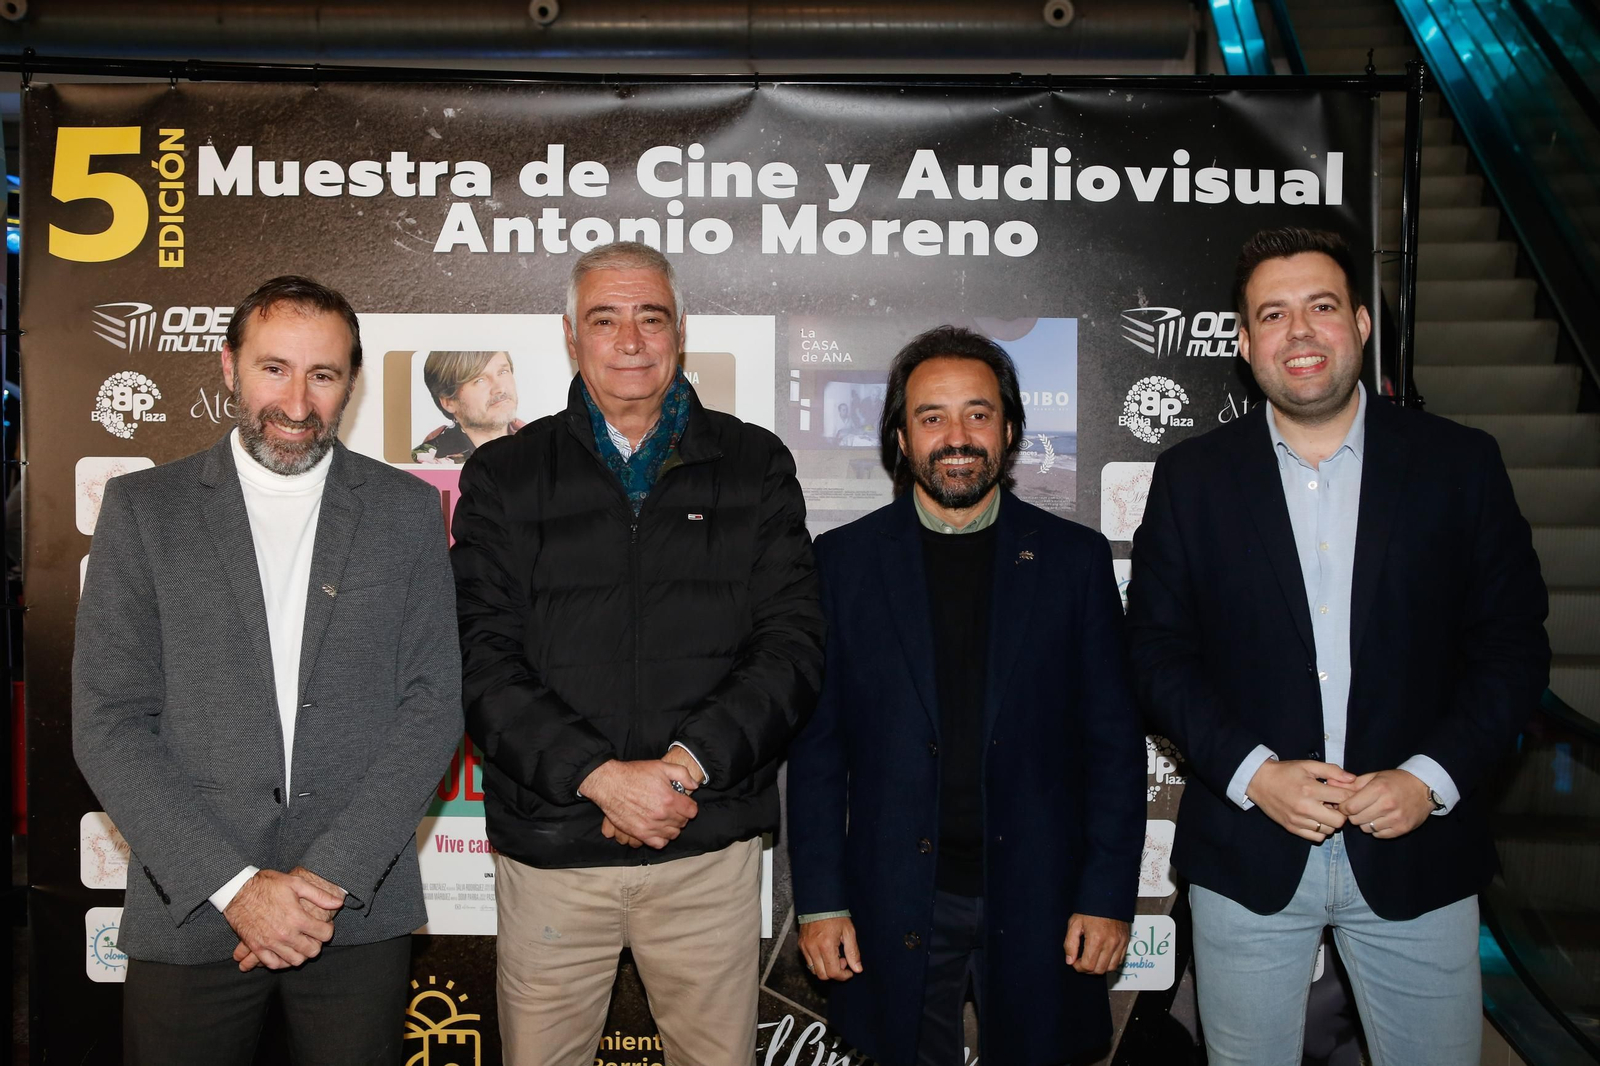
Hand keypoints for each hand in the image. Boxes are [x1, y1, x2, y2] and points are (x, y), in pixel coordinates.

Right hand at [223, 869, 342, 970]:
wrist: (237, 890)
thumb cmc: (267, 884)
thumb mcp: (296, 883)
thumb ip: (319, 895)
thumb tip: (339, 903)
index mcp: (297, 918)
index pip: (325, 934)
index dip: (328, 930)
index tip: (324, 926)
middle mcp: (285, 934)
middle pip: (312, 951)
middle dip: (317, 943)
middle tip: (313, 936)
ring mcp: (270, 943)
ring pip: (295, 961)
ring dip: (301, 954)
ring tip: (300, 943)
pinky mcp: (257, 947)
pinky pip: (273, 964)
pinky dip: (282, 961)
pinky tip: (285, 953)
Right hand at [599, 747, 708, 844]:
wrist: (610, 783)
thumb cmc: (634, 774)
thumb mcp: (661, 766)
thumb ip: (682, 774)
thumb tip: (694, 786)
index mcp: (669, 799)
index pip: (692, 811)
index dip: (690, 806)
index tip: (684, 802)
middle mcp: (662, 815)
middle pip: (683, 822)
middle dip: (681, 815)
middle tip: (674, 808)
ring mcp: (651, 826)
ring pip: (673, 834)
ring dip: (673, 827)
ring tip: (666, 818)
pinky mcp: (639, 833)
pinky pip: (659, 843)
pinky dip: (662, 838)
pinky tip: (658, 829)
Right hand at [798, 917, 861, 981]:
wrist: (820, 902)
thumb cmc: (836, 915)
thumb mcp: (849, 932)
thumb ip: (853, 952)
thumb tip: (857, 969)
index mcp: (826, 946)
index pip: (833, 972)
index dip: (843, 976)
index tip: (849, 972)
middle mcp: (813, 948)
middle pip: (822, 975)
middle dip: (834, 973)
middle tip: (842, 961)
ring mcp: (805, 947)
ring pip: (814, 970)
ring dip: (825, 969)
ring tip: (833, 956)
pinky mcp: (801, 945)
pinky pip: (808, 962)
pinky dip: (818, 963)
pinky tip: (825, 952)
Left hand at [1064, 914, 1128, 974]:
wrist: (1107, 898)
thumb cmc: (1090, 910)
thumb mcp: (1075, 923)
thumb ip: (1070, 944)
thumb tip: (1070, 961)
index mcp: (1096, 938)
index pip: (1088, 965)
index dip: (1078, 967)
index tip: (1074, 961)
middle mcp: (1110, 943)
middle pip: (1099, 970)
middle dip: (1088, 969)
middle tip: (1082, 961)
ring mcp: (1120, 943)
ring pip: (1110, 968)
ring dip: (1100, 968)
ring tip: (1092, 959)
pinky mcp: (1126, 942)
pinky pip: (1119, 961)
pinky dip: (1110, 963)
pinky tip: (1102, 956)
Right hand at [1246, 759, 1357, 842]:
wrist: (1259, 781)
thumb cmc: (1286, 772)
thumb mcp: (1308, 765)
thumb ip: (1332, 771)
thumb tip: (1353, 779)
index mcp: (1310, 789)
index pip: (1343, 798)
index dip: (1350, 796)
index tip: (1346, 793)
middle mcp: (1305, 807)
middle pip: (1339, 821)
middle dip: (1342, 813)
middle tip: (1336, 805)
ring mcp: (1298, 820)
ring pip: (1329, 831)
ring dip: (1331, 822)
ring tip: (1324, 811)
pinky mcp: (1292, 828)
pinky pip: (1316, 837)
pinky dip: (1321, 830)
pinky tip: (1316, 819)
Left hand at [1339, 769, 1432, 838]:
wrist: (1424, 788)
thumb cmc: (1395, 781)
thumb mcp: (1374, 777)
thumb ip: (1352, 783)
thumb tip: (1329, 785)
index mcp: (1379, 789)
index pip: (1350, 807)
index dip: (1344, 807)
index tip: (1345, 804)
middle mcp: (1387, 805)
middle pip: (1356, 819)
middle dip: (1353, 815)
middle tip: (1358, 809)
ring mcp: (1396, 819)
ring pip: (1366, 828)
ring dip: (1364, 822)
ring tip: (1371, 813)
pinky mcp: (1402, 829)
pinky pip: (1379, 835)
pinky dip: (1376, 829)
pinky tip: (1380, 819)